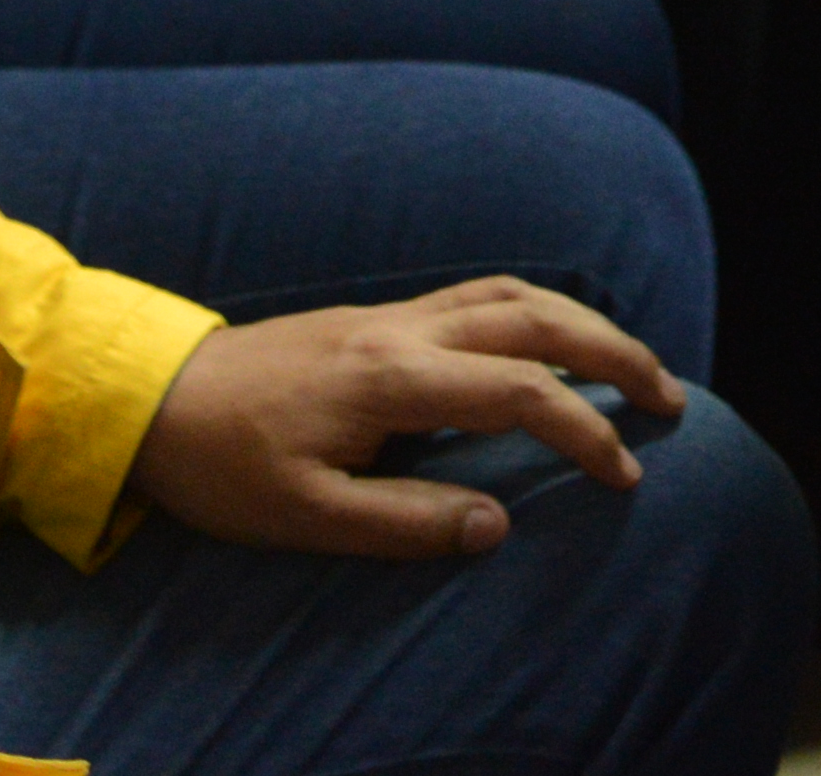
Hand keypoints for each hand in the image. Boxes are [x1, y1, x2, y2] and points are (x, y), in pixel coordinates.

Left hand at [131, 282, 683, 559]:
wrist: (150, 399)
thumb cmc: (222, 465)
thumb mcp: (305, 516)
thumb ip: (406, 521)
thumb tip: (497, 525)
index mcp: (392, 379)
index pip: (522, 394)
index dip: (586, 433)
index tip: (626, 475)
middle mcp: (402, 331)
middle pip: (536, 320)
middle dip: (614, 353)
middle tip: (669, 397)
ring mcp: (390, 316)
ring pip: (510, 295)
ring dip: (581, 323)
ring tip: (628, 364)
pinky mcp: (376, 319)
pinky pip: (478, 296)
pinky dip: (534, 311)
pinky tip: (547, 342)